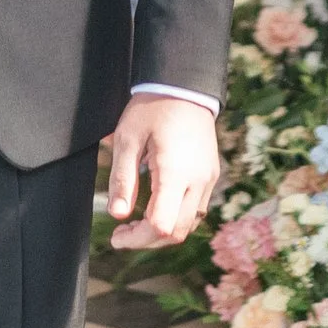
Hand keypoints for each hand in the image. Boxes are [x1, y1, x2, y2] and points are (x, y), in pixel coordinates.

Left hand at [104, 93, 220, 246]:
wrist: (185, 87)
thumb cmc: (152, 108)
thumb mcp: (127, 139)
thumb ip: (122, 179)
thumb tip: (117, 215)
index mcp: (176, 173)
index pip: (162, 225)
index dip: (138, 239)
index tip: (117, 237)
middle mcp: (198, 181)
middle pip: (177, 232)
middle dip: (148, 240)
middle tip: (122, 234)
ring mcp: (208, 180)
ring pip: (190, 225)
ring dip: (163, 233)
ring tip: (136, 224)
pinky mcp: (211, 176)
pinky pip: (197, 211)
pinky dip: (176, 220)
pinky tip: (156, 210)